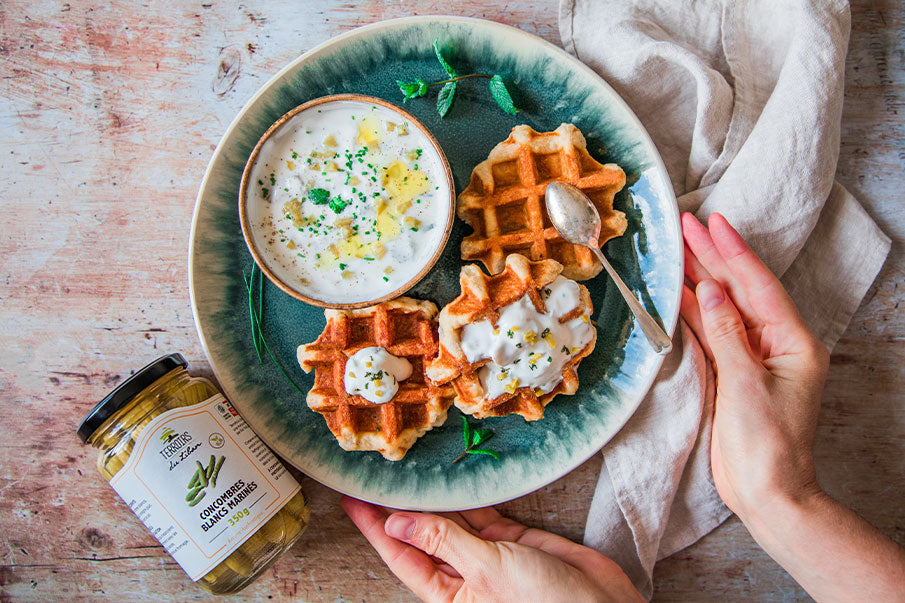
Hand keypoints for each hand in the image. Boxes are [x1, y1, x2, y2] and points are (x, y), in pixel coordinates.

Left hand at [342, 496, 642, 601]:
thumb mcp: (488, 571)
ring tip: (406, 466)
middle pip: (420, 533)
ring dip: (431, 495)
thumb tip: (397, 523)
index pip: (401, 553)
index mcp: (448, 592)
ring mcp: (487, 553)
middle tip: (377, 471)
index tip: (353, 498)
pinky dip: (468, 493)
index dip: (375, 526)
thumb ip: (444, 542)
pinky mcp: (512, 538)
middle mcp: (462, 572)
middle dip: (398, 505)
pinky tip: (450, 475)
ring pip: (450, 518)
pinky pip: (482, 511)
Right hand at [680, 212, 829, 520]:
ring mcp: (754, 358)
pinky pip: (713, 333)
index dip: (733, 252)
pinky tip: (678, 292)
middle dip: (713, 258)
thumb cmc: (767, 443)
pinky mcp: (733, 373)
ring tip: (678, 250)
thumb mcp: (746, 382)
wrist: (766, 491)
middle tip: (686, 226)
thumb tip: (711, 289)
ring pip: (723, 309)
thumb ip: (726, 331)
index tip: (711, 223)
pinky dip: (695, 312)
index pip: (759, 286)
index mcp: (795, 343)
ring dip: (700, 280)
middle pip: (741, 291)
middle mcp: (776, 344)